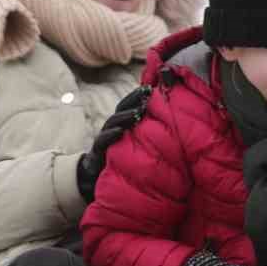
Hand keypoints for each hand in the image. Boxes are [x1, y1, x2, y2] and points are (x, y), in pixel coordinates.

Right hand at [77, 85, 149, 203]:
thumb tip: (169, 124)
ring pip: (113, 122)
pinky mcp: (98, 151)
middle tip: (146, 93)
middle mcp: (113, 127)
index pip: (130, 105)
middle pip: (121, 109)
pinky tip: (119, 132)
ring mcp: (104, 138)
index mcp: (122, 124)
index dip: (139, 96)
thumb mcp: (135, 144)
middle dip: (133, 100)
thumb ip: (146, 133)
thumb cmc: (122, 159)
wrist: (97, 178)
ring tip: (136, 112)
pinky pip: (103, 141)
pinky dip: (111, 135)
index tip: (152, 87)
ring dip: (124, 116)